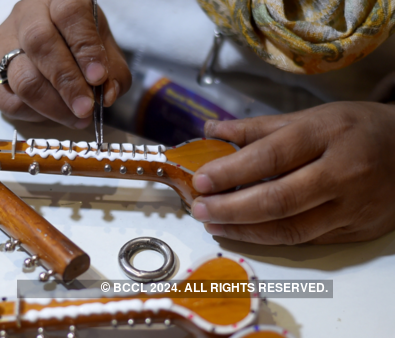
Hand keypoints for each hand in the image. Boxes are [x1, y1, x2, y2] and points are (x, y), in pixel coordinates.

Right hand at [0, 0, 130, 127]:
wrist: (42, 42)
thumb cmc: (77, 44)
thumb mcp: (105, 50)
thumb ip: (114, 72)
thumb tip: (108, 94)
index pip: (70, 15)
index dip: (85, 48)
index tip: (99, 77)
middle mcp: (27, 13)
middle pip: (40, 44)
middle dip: (67, 83)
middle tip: (86, 109)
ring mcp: (1, 39)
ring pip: (22, 77)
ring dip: (53, 106)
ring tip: (76, 118)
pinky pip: (9, 100)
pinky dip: (36, 114)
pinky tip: (53, 113)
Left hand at [191, 102, 394, 244]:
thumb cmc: (355, 128)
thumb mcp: (310, 116)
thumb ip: (257, 127)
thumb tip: (211, 129)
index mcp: (328, 134)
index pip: (271, 157)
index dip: (231, 172)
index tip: (201, 181)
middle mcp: (343, 172)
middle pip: (278, 200)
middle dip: (231, 209)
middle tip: (200, 209)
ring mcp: (353, 207)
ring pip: (291, 229)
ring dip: (245, 230)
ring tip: (214, 224)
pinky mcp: (357, 231)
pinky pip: (306, 240)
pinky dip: (270, 238)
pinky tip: (245, 231)